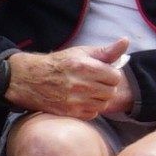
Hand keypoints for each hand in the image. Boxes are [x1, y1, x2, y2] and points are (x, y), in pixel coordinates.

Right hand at [6, 41, 135, 119]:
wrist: (30, 79)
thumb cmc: (60, 63)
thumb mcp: (81, 52)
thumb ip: (106, 51)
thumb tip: (126, 41)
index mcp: (83, 66)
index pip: (115, 77)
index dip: (111, 75)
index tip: (103, 73)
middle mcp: (79, 84)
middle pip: (111, 92)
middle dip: (106, 87)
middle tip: (96, 83)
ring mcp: (73, 100)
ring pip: (103, 104)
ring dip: (100, 99)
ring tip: (89, 91)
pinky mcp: (69, 112)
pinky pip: (93, 114)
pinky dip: (91, 108)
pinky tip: (82, 100)